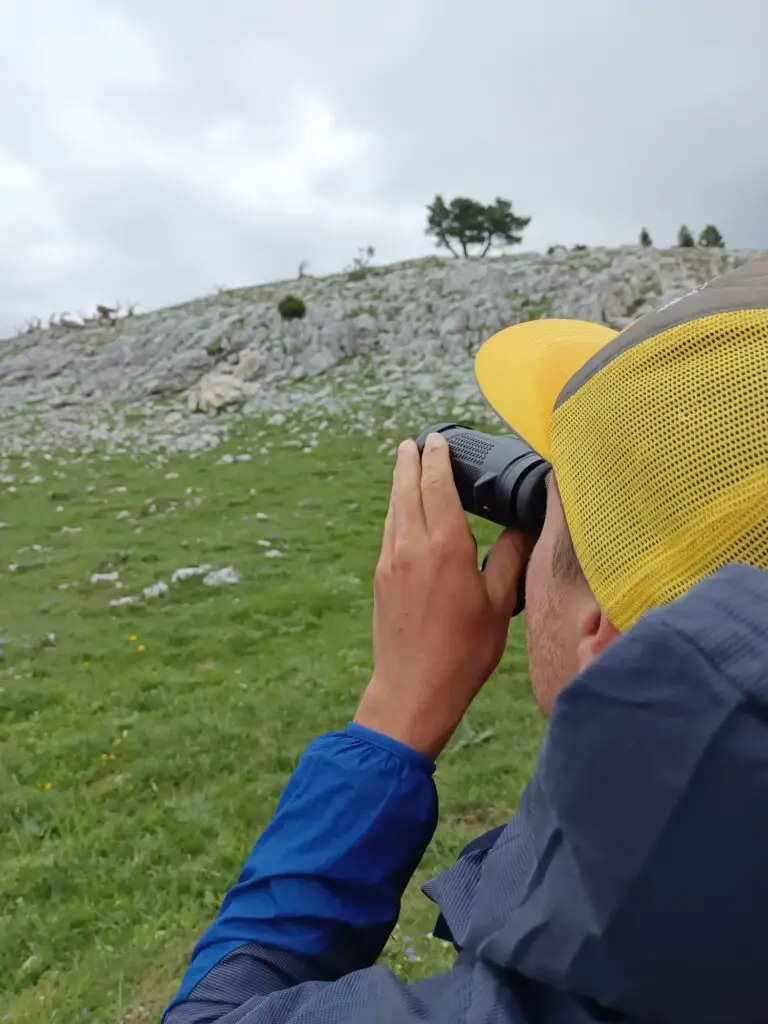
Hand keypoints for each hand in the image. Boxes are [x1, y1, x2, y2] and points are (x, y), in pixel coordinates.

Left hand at [354, 433, 530, 758]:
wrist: (412, 689)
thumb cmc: (463, 651)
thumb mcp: (498, 604)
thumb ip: (509, 558)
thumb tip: (522, 528)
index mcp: (444, 546)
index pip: (437, 485)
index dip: (437, 458)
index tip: (437, 439)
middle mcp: (411, 545)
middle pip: (407, 488)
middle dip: (410, 461)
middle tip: (414, 442)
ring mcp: (391, 561)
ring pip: (393, 509)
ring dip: (400, 483)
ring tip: (405, 466)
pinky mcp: (381, 578)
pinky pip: (388, 531)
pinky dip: (396, 511)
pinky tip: (402, 513)